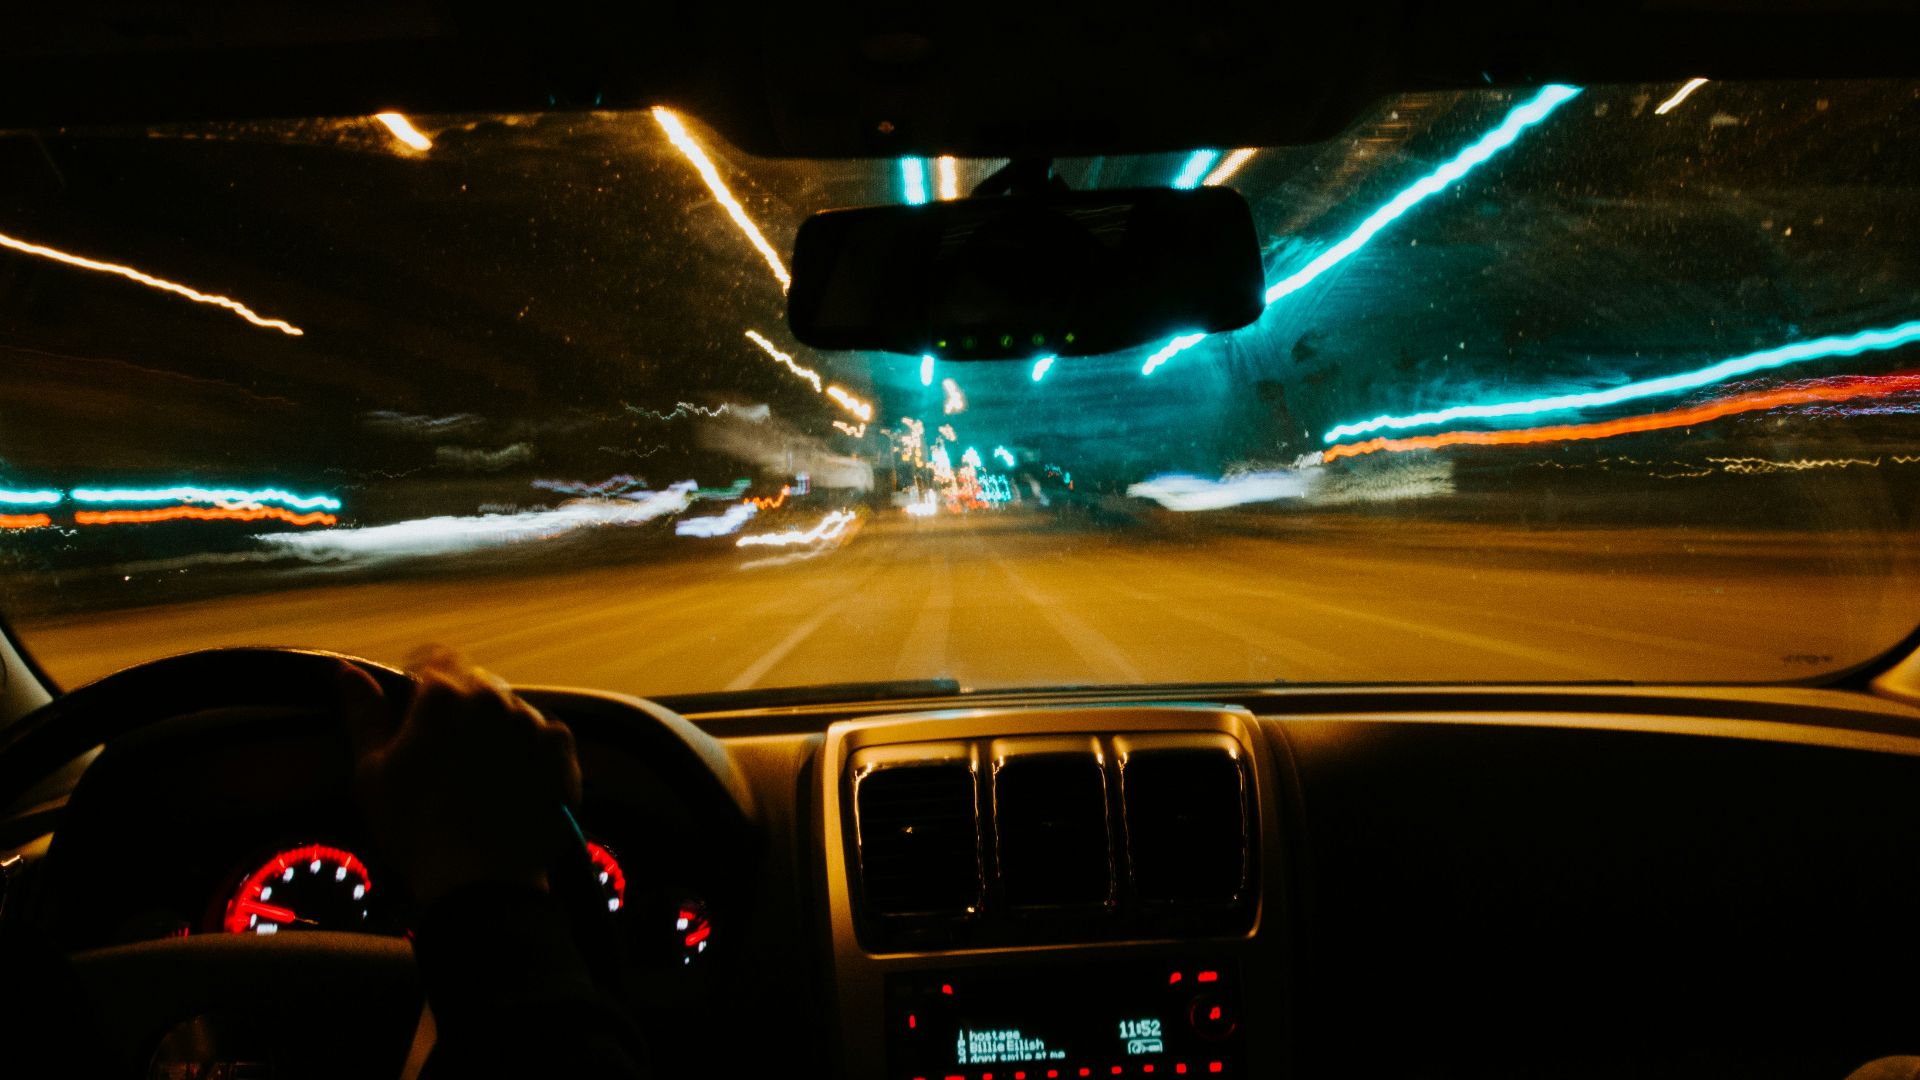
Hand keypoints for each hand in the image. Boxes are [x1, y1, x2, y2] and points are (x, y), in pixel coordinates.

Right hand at [339, 646, 581, 907]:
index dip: (423, 681)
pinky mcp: (562, 748)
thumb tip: (345, 669)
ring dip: (496, 728)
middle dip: (461, 707)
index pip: (434, 659)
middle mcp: (493, 696)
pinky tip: (511, 784)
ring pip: (511, 709)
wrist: (480, 879)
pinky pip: (543, 734)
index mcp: (442, 694)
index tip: (418, 709)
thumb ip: (363, 712)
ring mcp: (532, 720)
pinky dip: (529, 750)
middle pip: (475, 684)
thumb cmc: (414, 828)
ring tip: (480, 776)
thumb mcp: (371, 770)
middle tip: (446, 754)